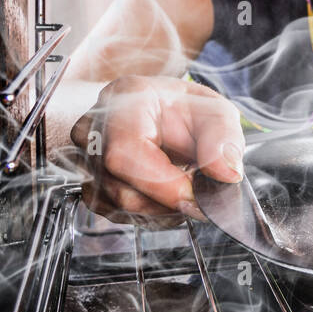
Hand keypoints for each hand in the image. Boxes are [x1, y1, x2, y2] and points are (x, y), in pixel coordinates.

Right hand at [71, 75, 244, 227]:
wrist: (165, 114)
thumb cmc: (187, 110)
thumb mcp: (217, 113)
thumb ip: (224, 139)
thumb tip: (226, 174)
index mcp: (126, 98)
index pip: (125, 152)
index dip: (162, 185)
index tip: (196, 200)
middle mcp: (95, 127)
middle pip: (119, 187)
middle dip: (168, 202)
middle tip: (200, 196)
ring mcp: (86, 157)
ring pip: (117, 205)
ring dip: (161, 209)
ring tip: (185, 188)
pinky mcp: (91, 183)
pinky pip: (115, 213)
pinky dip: (149, 213)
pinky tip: (167, 196)